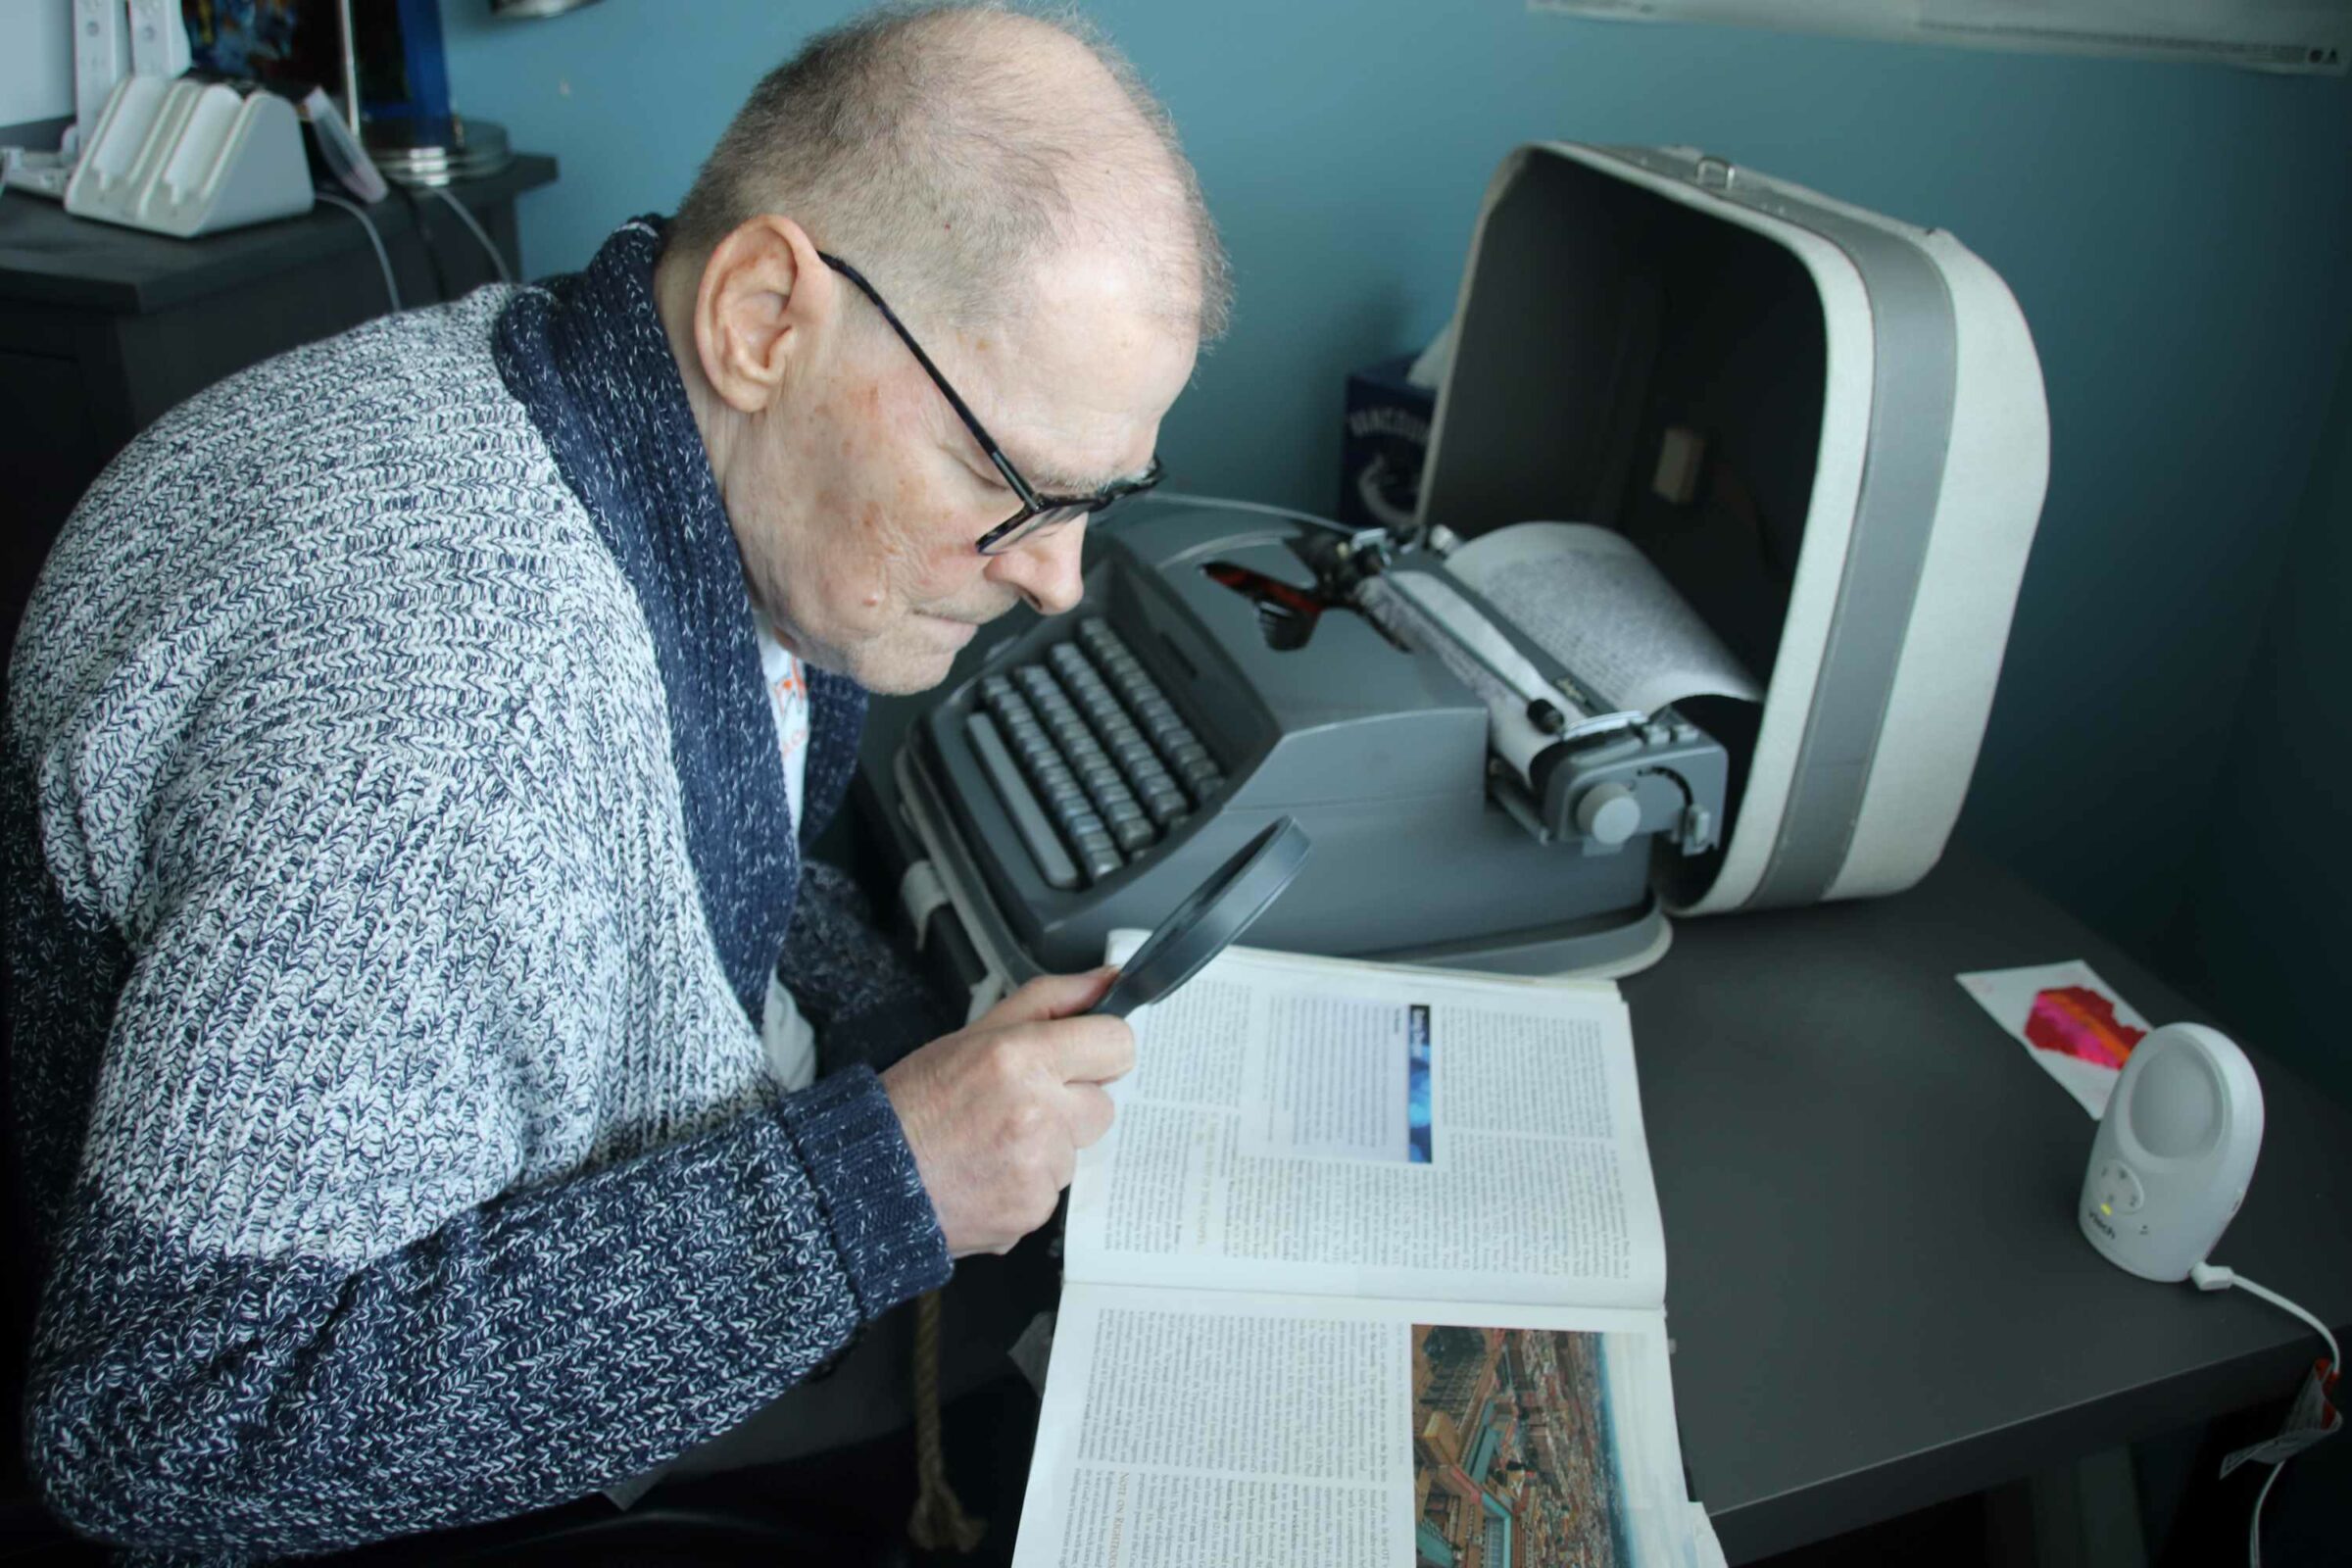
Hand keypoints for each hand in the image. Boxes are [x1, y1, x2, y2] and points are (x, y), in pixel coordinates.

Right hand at [881, 966, 1132, 1256]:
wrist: (871, 1177)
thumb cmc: (917, 1102)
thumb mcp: (975, 1033)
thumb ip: (1052, 1001)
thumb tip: (1108, 979)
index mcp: (1023, 1057)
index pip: (1117, 1045)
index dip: (1100, 1051)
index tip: (1080, 1059)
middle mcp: (1037, 1112)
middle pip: (1102, 1105)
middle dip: (1069, 1105)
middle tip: (1016, 1106)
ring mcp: (1037, 1167)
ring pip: (1075, 1152)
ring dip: (1046, 1148)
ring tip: (991, 1143)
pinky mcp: (1033, 1210)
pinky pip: (1053, 1191)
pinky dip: (1027, 1185)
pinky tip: (988, 1173)